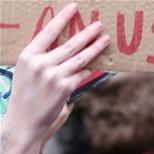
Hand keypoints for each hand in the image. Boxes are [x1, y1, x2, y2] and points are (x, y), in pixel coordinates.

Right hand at [0, 3, 108, 153]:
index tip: (74, 7)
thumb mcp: (27, 72)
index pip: (47, 32)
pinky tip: (98, 64)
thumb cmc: (27, 95)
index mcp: (28, 55)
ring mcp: (53, 76)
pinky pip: (82, 75)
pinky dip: (90, 70)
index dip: (62, 19)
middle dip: (87, 33)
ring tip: (105, 40)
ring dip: (95, 49)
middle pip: (70, 45)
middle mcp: (40, 63)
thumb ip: (43, 59)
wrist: (24, 120)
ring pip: (80, 59)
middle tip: (99, 24)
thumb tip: (66, 50)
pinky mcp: (64, 88)